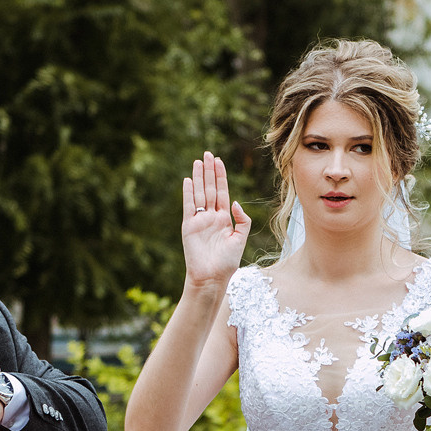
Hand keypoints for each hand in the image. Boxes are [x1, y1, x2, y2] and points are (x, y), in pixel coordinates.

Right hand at [181, 152, 250, 290]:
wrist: (212, 277)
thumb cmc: (227, 262)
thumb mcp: (240, 239)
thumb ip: (242, 220)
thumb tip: (234, 202)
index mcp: (224, 219)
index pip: (221, 192)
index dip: (220, 176)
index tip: (219, 161)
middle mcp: (211, 217)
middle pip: (209, 189)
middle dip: (209, 171)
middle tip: (208, 153)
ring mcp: (199, 220)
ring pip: (199, 194)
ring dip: (198, 177)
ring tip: (198, 161)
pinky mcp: (189, 226)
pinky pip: (189, 206)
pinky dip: (188, 193)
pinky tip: (188, 180)